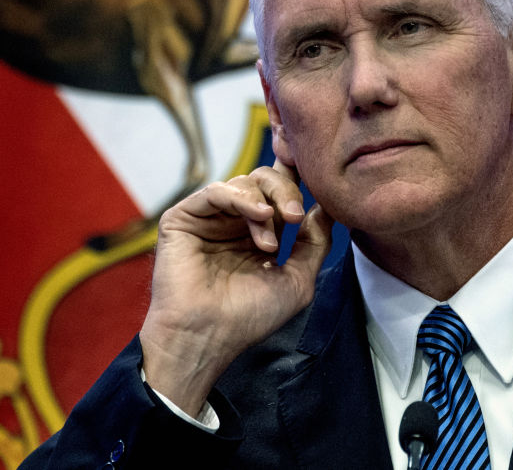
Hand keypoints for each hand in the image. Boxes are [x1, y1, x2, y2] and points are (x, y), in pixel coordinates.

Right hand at [139, 159, 333, 415]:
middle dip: (286, 190)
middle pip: (265, 179)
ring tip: (269, 243)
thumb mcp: (298, 278)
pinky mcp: (183, 218)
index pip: (279, 191)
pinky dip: (242, 198)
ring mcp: (209, 219)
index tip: (315, 176)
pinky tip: (259, 216)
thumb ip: (316, 241)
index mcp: (259, 232)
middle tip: (295, 216)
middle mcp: (233, 221)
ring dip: (266, 205)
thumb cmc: (250, 316)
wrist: (209, 336)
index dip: (296, 177)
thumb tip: (328, 207)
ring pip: (244, 182)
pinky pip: (215, 191)